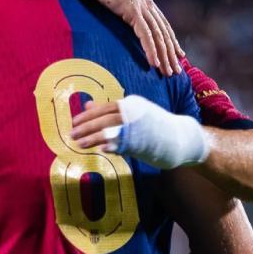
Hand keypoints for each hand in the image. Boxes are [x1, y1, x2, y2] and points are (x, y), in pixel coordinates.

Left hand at [70, 95, 209, 169]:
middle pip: (104, 119)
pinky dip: (110, 146)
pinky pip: (123, 143)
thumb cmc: (154, 125)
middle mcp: (134, 113)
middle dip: (86, 127)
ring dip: (92, 138)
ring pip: (110, 131)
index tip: (74, 122)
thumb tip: (87, 105)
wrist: (181, 137)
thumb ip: (110, 111)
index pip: (105, 108)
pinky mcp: (143, 141)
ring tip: (79, 144)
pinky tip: (99, 150)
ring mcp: (139, 127)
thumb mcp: (132, 113)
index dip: (88, 115)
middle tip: (71, 134)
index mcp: (132, 104)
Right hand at [84, 0, 181, 75]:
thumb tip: (117, 16)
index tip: (177, 55)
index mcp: (144, 0)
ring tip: (168, 72)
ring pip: (158, 36)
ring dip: (164, 56)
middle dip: (171, 53)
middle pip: (164, 33)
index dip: (171, 41)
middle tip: (176, 71)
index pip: (162, 24)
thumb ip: (120, 7)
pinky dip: (151, 50)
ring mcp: (141, 7)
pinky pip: (145, 35)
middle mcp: (147, 3)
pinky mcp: (133, 11)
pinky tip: (154, 63)